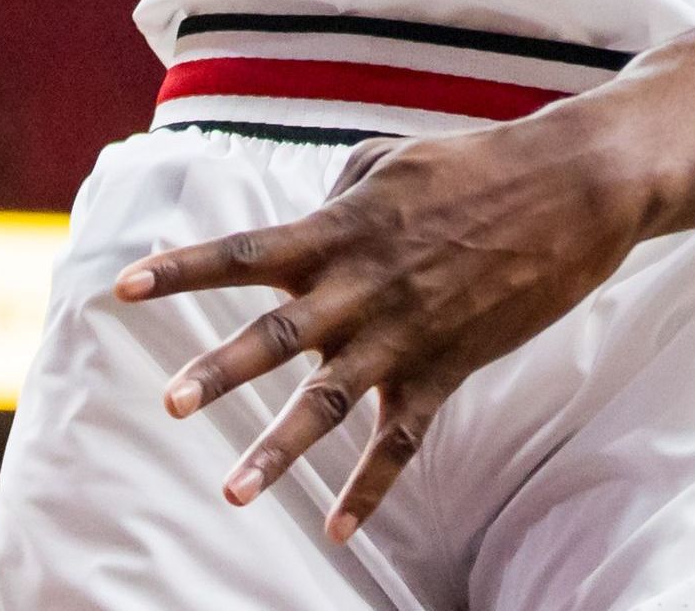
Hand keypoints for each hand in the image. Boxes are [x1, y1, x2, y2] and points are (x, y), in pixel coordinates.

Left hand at [116, 120, 657, 539]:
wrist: (570, 190)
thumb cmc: (477, 163)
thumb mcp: (391, 161)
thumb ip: (337, 195)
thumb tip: (308, 220)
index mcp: (339, 231)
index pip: (244, 253)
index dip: (182, 270)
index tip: (124, 288)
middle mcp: (362, 288)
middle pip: (276, 338)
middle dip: (220, 372)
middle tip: (172, 405)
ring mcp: (405, 334)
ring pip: (328, 403)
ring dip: (277, 450)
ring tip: (231, 491)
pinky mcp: (447, 369)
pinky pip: (400, 443)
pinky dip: (368, 491)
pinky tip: (335, 532)